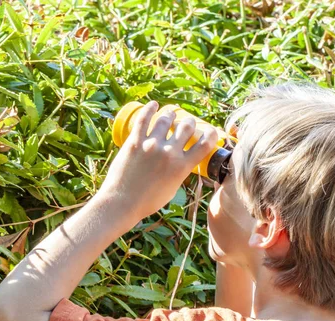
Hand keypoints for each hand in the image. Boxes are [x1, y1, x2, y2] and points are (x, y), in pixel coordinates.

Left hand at [99, 101, 217, 219]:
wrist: (123, 202)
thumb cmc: (148, 201)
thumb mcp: (172, 189)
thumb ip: (179, 173)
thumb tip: (181, 162)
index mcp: (182, 167)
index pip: (204, 145)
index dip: (211, 134)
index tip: (210, 131)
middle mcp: (169, 153)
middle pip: (186, 127)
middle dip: (189, 122)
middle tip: (186, 122)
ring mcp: (151, 146)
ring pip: (166, 120)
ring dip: (170, 114)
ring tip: (170, 113)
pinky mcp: (134, 142)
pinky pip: (143, 119)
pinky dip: (150, 109)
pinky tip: (154, 105)